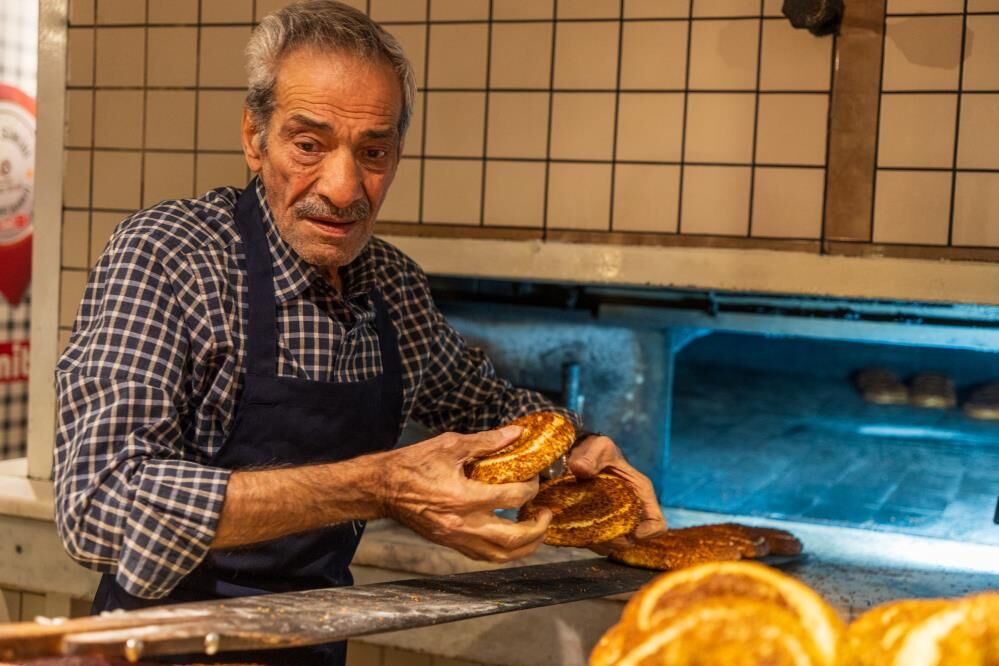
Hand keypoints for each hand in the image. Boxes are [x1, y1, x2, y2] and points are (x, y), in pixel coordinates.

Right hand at [381, 425, 551, 562]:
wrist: (382, 489)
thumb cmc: (412, 464)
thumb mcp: (449, 445)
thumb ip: (486, 441)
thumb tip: (516, 433)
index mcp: (463, 497)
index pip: (512, 498)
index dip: (531, 487)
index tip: (535, 478)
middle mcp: (462, 524)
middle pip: (514, 538)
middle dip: (538, 527)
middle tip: (547, 512)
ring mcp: (456, 538)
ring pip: (502, 555)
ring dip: (526, 545)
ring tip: (537, 529)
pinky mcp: (451, 544)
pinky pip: (485, 556)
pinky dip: (505, 551)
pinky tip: (512, 538)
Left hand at [567, 435, 666, 553]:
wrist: (580, 454)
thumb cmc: (596, 449)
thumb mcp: (597, 447)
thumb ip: (590, 456)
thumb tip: (579, 469)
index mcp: (641, 493)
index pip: (657, 524)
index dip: (647, 533)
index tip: (628, 531)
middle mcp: (632, 510)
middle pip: (633, 540)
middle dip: (616, 541)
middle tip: (594, 533)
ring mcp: (616, 519)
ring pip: (614, 544)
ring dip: (600, 543)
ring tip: (582, 530)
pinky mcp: (600, 523)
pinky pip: (598, 541)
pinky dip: (588, 540)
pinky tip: (573, 529)